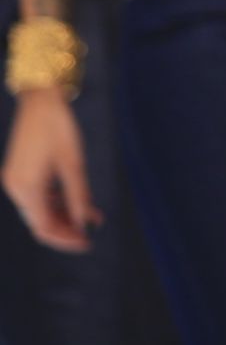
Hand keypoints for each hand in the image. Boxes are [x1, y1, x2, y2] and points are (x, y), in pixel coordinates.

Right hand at [2, 90, 96, 252]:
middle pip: (39, 222)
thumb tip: (84, 223)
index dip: (65, 239)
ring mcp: (15, 180)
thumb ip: (78, 195)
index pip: (44, 228)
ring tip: (92, 215)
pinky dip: (55, 201)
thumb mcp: (74, 163)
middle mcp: (15, 188)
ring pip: (39, 210)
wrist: (40, 101)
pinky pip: (36, 196)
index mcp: (25, 188)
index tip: (86, 243)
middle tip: (91, 232)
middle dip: (66, 229)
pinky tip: (77, 201)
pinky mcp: (19, 173)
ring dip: (63, 215)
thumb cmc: (59, 128)